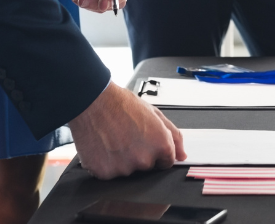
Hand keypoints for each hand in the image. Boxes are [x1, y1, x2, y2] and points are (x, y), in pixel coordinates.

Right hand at [67, 83, 184, 178]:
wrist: (92, 101)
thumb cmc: (120, 104)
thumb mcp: (154, 114)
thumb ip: (173, 135)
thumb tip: (182, 155)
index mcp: (160, 144)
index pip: (166, 162)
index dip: (156, 151)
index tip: (145, 142)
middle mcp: (144, 159)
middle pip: (146, 167)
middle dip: (139, 155)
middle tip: (127, 136)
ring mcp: (124, 168)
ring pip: (128, 171)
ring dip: (122, 160)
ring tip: (114, 138)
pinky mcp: (105, 173)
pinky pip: (109, 173)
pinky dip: (106, 163)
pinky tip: (104, 146)